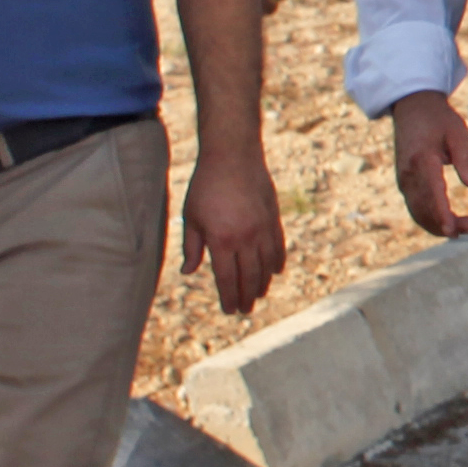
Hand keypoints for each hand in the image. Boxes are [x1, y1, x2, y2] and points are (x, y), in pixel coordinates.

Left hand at [184, 143, 287, 318]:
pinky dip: (277, 262)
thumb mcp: (192, 217)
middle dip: (247, 296)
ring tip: (258, 295)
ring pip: (267, 265)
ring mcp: (262, 228)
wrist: (233, 156)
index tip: (230, 310)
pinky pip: (278, 246)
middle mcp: (245, 238)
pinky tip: (274, 271)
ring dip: (263, 283)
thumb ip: (192, 247)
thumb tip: (189, 272)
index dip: (229, 297)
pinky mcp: (273, 218)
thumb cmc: (206, 186)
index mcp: (221, 240)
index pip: (227, 278)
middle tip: (245, 311)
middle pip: (249, 276)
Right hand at [390, 91, 467, 237]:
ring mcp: (403, 180)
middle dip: (448, 225)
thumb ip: (466, 160)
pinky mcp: (404, 183)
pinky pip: (415, 208)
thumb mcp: (458, 133)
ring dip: (439, 226)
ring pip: (418, 212)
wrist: (412, 108)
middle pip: (425, 209)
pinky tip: (449, 224)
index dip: (442, 214)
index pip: (431, 193)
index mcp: (422, 160)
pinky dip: (430, 220)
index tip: (452, 231)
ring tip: (467, 229)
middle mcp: (408, 174)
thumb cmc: (439, 119)